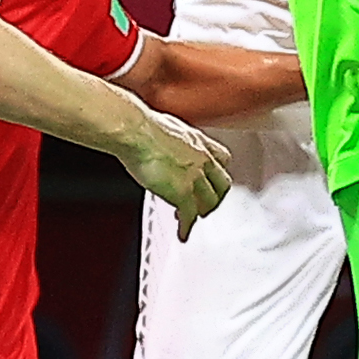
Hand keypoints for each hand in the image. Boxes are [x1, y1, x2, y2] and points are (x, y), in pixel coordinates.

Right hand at [120, 107, 232, 236]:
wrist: (135, 132)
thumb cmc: (142, 126)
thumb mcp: (167, 127)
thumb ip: (174, 140)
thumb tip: (165, 142)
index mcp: (198, 141)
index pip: (222, 159)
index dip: (218, 172)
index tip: (213, 179)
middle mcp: (202, 159)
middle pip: (222, 184)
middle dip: (216, 196)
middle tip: (207, 203)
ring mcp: (195, 177)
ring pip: (210, 202)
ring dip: (202, 212)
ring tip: (194, 218)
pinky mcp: (182, 193)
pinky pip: (189, 215)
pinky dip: (186, 226)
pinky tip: (183, 232)